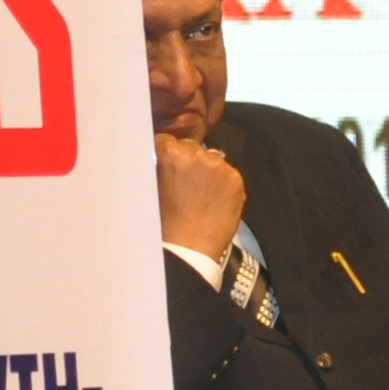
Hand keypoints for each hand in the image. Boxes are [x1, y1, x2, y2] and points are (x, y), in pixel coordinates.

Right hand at [154, 135, 245, 256]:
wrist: (188, 249)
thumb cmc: (163, 222)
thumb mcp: (151, 187)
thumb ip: (158, 166)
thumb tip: (162, 157)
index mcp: (171, 154)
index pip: (167, 140)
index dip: (165, 153)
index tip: (166, 165)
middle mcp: (197, 154)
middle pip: (191, 147)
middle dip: (187, 160)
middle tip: (184, 183)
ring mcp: (220, 166)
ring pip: (211, 158)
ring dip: (206, 170)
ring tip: (200, 193)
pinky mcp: (236, 180)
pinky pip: (227, 173)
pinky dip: (221, 182)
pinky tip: (213, 200)